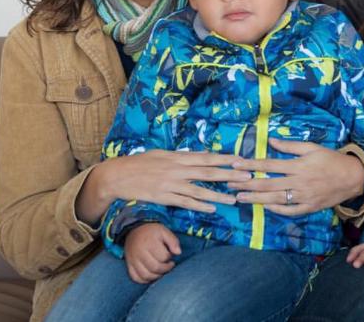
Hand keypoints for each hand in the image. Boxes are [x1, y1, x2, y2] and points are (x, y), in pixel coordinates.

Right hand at [78, 150, 250, 224]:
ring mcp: (170, 184)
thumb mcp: (161, 154)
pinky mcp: (164, 197)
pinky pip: (185, 202)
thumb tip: (198, 156)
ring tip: (234, 199)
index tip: (240, 160)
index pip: (206, 157)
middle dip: (229, 175)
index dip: (224, 159)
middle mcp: (177, 169)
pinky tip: (212, 208)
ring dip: (218, 195)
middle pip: (208, 172)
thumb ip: (180, 157)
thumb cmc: (139, 163)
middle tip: (247, 176)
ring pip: (199, 190)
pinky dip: (199, 205)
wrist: (117, 176)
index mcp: (177, 157)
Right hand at [124, 223, 180, 283]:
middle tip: (169, 265)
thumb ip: (173, 241)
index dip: (169, 258)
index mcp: (149, 243)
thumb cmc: (151, 232)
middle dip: (165, 269)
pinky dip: (145, 280)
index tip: (170, 255)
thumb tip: (178, 253)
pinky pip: (136, 278)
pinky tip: (152, 275)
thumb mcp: (164, 231)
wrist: (134, 230)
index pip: (163, 257)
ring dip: (157, 276)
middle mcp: (140, 252)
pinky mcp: (129, 265)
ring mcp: (133, 260)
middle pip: (155, 267)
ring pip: (145, 275)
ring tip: (162, 270)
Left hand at [229, 139, 363, 214]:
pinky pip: (289, 211)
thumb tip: (271, 141)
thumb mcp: (312, 148)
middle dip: (247, 184)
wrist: (353, 177)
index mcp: (298, 165)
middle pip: (268, 184)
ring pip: (275, 199)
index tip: (236, 165)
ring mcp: (303, 197)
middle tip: (230, 185)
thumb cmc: (332, 159)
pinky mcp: (309, 207)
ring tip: (240, 198)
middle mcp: (298, 182)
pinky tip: (264, 207)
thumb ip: (290, 146)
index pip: (270, 164)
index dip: (251, 165)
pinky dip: (276, 210)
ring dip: (256, 199)